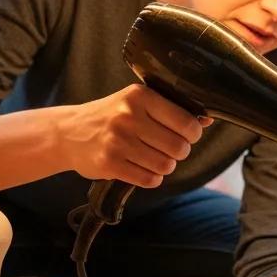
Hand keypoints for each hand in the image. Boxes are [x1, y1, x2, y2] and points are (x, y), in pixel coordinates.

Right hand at [58, 84, 211, 187]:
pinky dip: (151, 178)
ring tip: (152, 158)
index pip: (187, 123)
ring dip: (164, 166)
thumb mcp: (137, 102)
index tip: (185, 135)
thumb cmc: (112, 116)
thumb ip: (171, 109)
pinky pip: (149, 180)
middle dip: (179, 153)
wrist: (68, 133)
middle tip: (168, 149)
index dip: (192, 134)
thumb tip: (207, 119)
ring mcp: (118, 141)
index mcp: (140, 96)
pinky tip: (141, 168)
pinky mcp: (109, 164)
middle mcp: (128, 116)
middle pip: (179, 148)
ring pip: (166, 166)